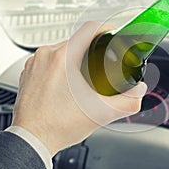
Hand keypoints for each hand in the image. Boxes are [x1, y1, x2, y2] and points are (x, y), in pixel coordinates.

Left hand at [12, 21, 146, 156]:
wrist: (32, 139)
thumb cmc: (58, 126)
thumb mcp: (101, 113)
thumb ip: (127, 102)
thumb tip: (139, 91)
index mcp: (63, 58)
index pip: (90, 28)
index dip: (105, 28)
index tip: (111, 34)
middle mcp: (46, 55)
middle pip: (77, 40)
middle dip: (92, 48)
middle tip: (101, 63)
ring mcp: (35, 63)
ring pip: (62, 49)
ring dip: (75, 57)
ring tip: (83, 76)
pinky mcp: (29, 71)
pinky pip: (49, 59)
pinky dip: (60, 65)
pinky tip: (66, 82)